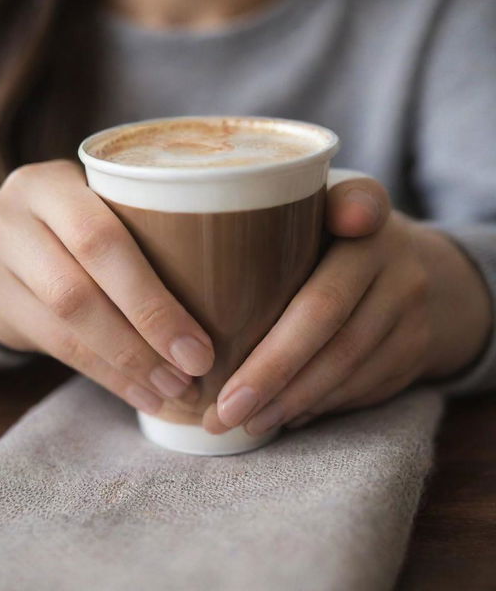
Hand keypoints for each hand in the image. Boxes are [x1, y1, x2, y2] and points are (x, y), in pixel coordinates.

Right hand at [0, 160, 213, 413]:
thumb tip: (231, 293)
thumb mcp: (100, 204)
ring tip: (173, 390)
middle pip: (81, 288)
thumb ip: (145, 226)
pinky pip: (54, 347)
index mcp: (54, 183)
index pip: (101, 242)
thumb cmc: (75, 222)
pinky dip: (104, 375)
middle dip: (144, 338)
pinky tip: (140, 394)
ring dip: (127, 366)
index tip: (200, 347)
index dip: (152, 302)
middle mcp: (16, 215)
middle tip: (193, 372)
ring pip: (66, 325)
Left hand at [202, 178, 491, 434]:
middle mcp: (395, 259)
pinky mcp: (417, 350)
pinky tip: (284, 416)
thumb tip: (209, 243)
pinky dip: (320, 406)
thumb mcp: (318, 213)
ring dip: (291, 400)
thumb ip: (277, 214)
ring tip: (245, 421)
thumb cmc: (338, 244)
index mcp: (364, 213)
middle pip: (326, 317)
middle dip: (271, 371)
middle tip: (224, 409)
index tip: (322, 253)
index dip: (344, 222)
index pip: (353, 208)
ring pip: (347, 364)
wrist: (421, 275)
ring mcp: (413, 308)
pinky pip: (365, 387)